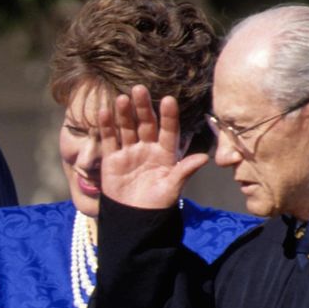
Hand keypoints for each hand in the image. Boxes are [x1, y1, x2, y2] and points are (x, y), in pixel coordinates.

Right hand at [99, 85, 209, 209]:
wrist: (133, 218)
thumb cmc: (157, 205)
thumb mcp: (172, 188)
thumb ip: (184, 171)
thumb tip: (204, 158)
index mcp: (166, 154)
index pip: (168, 130)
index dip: (169, 116)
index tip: (169, 100)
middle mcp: (148, 148)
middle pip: (146, 123)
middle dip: (143, 107)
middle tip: (140, 89)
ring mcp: (129, 152)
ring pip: (127, 128)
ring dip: (124, 113)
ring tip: (122, 98)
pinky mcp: (112, 159)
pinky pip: (109, 139)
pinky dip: (106, 126)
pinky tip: (104, 112)